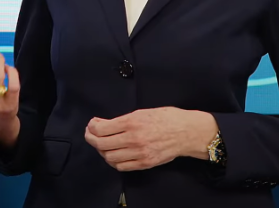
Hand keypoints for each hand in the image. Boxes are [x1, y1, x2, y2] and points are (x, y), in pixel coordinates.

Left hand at [84, 107, 217, 170]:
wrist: (187, 132)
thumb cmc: (167, 118)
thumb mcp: (142, 111)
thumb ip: (123, 119)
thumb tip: (105, 124)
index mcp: (132, 122)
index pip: (101, 129)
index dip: (92, 127)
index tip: (92, 125)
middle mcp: (133, 139)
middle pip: (101, 144)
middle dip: (92, 139)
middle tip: (91, 135)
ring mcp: (139, 153)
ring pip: (109, 157)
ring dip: (102, 151)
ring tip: (103, 145)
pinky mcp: (145, 163)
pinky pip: (122, 166)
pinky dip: (113, 161)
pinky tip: (114, 155)